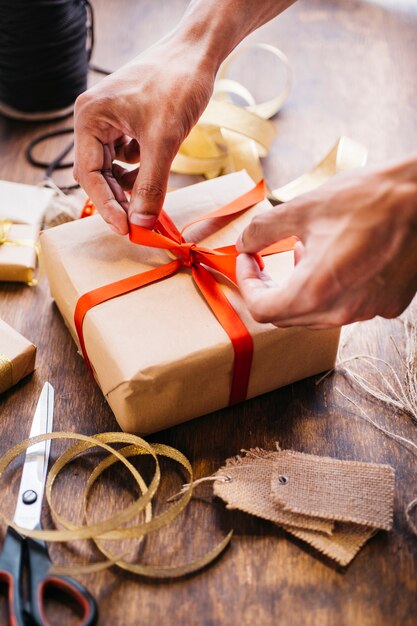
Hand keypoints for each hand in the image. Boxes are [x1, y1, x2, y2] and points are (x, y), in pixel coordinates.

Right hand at [73, 37, 215, 233]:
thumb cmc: (177, 84)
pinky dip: (137, 172)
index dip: (106, 205)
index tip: (125, 229)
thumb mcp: (164, 140)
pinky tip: (151, 175)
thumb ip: (151, 185)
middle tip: (137, 224)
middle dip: (117, 199)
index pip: (89, 174)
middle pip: (97, 173)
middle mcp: (94, 119)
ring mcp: (110, 121)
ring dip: (127, 188)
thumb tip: (142, 222)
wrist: (198, 52)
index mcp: (90, 118)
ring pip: (111, 168)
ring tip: (146, 202)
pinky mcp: (127, 123)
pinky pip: (126, 157)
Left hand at [236, 157, 416, 327]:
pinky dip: (332, 290)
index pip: (262, 309)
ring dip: (300, 289)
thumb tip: (244, 242)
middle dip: (271, 288)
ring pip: (317, 314)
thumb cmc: (370, 199)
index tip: (248, 261)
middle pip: (288, 316)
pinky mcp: (389, 304)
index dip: (247, 284)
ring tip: (306, 252)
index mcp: (315, 292)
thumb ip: (264, 230)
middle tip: (267, 260)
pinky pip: (348, 307)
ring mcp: (368, 311)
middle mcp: (341, 311)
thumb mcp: (304, 208)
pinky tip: (338, 259)